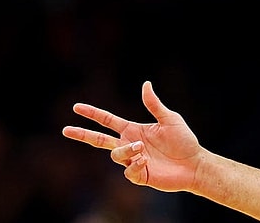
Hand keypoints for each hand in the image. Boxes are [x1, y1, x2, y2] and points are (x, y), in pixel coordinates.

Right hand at [62, 81, 200, 191]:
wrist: (194, 164)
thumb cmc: (184, 140)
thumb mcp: (170, 118)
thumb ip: (154, 104)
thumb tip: (145, 84)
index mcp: (134, 129)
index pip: (108, 121)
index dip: (93, 114)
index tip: (76, 107)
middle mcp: (130, 144)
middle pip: (100, 140)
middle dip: (82, 134)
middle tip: (65, 129)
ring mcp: (132, 160)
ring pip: (116, 155)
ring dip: (127, 150)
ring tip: (143, 149)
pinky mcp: (139, 175)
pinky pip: (128, 171)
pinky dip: (135, 164)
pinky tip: (146, 161)